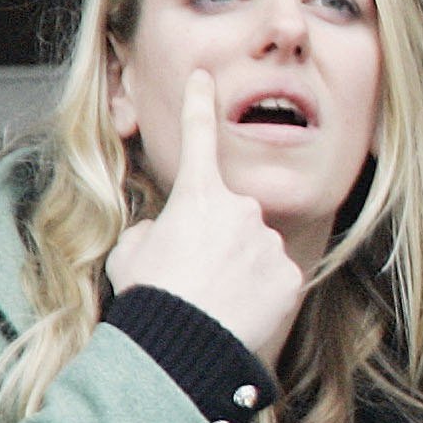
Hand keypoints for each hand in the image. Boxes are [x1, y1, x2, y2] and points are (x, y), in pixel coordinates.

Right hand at [106, 72, 305, 364]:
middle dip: (217, 240)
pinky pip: (274, 280)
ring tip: (213, 301)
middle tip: (194, 277)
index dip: (200, 105)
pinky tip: (237, 314)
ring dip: (238, 269)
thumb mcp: (132, 252)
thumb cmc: (150, 295)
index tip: (206, 78)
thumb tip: (167, 231)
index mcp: (197, 197)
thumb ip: (155, 229)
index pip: (199, 139)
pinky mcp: (290, 276)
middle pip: (232, 217)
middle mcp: (241, 210)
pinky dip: (257, 295)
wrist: (180, 345)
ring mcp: (269, 243)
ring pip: (255, 250)